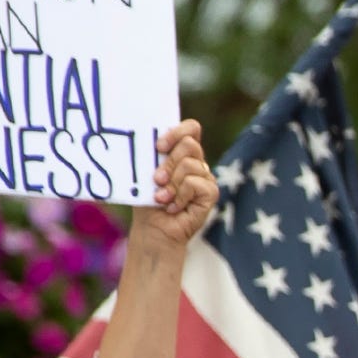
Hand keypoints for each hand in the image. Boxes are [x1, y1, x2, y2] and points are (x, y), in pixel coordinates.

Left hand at [130, 122, 218, 253]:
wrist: (153, 228)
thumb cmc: (147, 200)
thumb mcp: (146, 172)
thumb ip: (153, 155)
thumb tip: (153, 142)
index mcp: (181, 153)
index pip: (191, 128)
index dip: (177, 132)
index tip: (159, 147)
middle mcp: (196, 162)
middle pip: (190, 144)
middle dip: (168, 163)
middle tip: (157, 180)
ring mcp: (205, 177)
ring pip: (190, 165)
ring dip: (172, 183)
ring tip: (163, 198)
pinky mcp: (211, 193)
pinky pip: (194, 183)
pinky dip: (180, 196)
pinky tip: (174, 207)